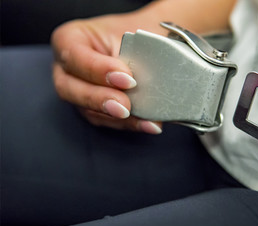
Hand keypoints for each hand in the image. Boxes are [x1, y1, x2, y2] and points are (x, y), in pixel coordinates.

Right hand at [51, 13, 163, 133]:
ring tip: (145, 120)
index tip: (127, 78)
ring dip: (117, 118)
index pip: (74, 56)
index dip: (98, 69)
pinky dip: (128, 124)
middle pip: (70, 89)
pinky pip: (106, 121)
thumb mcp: (138, 35)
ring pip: (88, 110)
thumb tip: (155, 76)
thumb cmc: (138, 34)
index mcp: (71, 38)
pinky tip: (148, 124)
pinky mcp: (93, 108)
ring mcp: (78, 91)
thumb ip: (140, 53)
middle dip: (100, 99)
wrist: (148, 45)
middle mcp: (67, 67)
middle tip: (126, 106)